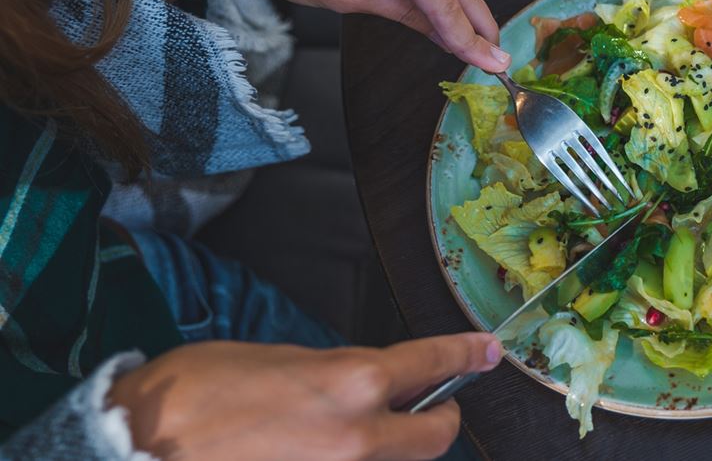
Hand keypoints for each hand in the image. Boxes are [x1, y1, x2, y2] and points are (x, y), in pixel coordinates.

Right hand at [108, 332, 501, 460]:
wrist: (134, 452)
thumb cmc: (190, 398)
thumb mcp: (270, 358)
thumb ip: (327, 371)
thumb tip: (352, 382)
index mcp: (352, 382)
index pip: (432, 365)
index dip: (465, 355)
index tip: (486, 352)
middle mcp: (359, 437)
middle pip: (435, 437)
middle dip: (434, 421)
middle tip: (422, 410)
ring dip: (381, 450)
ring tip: (337, 435)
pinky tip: (314, 451)